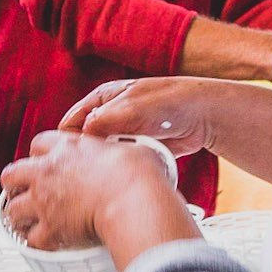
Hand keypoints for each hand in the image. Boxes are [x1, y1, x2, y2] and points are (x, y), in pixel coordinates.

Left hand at [0, 131, 192, 261]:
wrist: (134, 200)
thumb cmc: (137, 174)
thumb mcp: (131, 148)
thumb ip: (121, 150)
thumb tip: (136, 152)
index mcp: (67, 148)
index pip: (39, 143)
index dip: (41, 154)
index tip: (47, 161)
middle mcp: (48, 172)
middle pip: (11, 174)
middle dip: (16, 184)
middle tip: (26, 192)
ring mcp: (44, 200)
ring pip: (12, 209)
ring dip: (18, 216)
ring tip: (27, 222)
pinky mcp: (50, 228)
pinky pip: (31, 239)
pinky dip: (36, 243)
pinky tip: (44, 243)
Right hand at [59, 77, 218, 158]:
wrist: (202, 116)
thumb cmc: (168, 103)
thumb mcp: (129, 109)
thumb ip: (100, 122)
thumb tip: (79, 140)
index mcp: (102, 99)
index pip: (72, 122)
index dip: (68, 141)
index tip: (72, 159)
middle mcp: (109, 116)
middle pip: (86, 142)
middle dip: (90, 155)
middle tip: (96, 167)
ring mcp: (123, 134)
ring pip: (104, 156)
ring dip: (109, 163)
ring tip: (118, 167)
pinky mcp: (136, 150)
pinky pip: (122, 164)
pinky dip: (123, 169)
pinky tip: (128, 172)